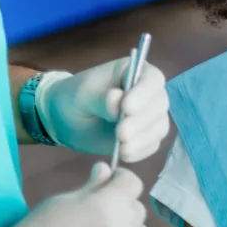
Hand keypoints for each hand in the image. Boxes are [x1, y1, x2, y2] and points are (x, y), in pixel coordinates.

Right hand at [14, 162, 148, 226]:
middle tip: (96, 210)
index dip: (119, 179)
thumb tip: (105, 168)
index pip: (132, 182)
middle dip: (122, 204)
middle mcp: (123, 226)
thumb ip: (91, 187)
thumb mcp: (62, 203)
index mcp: (110, 206)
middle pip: (136, 207)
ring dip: (125, 225)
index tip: (106, 181)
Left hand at [37, 57, 169, 161]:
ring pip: (159, 126)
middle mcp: (149, 92)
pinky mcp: (146, 135)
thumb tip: (117, 102)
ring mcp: (150, 114)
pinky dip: (141, 151)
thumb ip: (101, 98)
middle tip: (120, 133)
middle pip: (160, 104)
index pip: (153, 79)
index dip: (144, 93)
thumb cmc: (77, 97)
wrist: (67, 119)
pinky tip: (124, 154)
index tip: (127, 107)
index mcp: (136, 72)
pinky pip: (152, 144)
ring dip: (142, 139)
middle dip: (141, 121)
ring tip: (121, 147)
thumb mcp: (84, 93)